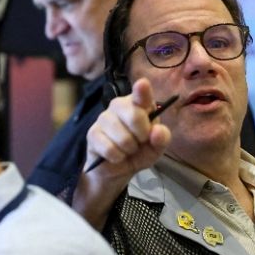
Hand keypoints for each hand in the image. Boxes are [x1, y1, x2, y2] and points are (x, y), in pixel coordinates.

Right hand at [73, 78, 172, 227]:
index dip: (142, 90)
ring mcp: (104, 118)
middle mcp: (120, 106)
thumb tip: (157, 131)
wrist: (118, 170)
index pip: (141, 93)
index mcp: (139, 104)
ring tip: (127, 150)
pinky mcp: (92, 133)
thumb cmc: (140, 152)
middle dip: (142, 136)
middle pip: (134, 115)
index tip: (143, 85)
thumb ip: (162, 139)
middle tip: (140, 142)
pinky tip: (115, 155)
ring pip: (122, 136)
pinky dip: (117, 157)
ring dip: (129, 149)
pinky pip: (109, 148)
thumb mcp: (156, 148)